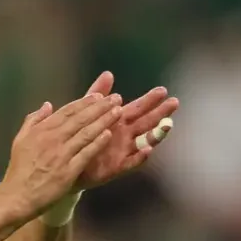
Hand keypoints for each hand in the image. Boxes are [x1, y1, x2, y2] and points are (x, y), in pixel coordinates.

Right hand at [2, 93, 122, 220]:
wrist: (17, 195)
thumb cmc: (19, 168)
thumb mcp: (20, 139)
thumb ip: (33, 120)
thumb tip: (47, 105)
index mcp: (41, 130)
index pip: (66, 111)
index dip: (84, 102)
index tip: (99, 95)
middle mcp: (52, 138)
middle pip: (80, 119)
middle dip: (99, 107)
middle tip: (116, 98)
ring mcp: (61, 154)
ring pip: (86, 133)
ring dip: (103, 121)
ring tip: (117, 112)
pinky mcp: (68, 170)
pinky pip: (86, 153)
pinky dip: (97, 143)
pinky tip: (108, 135)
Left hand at [74, 71, 178, 188]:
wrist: (66, 160)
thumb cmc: (79, 135)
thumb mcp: (87, 111)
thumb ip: (97, 93)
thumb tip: (108, 73)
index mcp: (117, 120)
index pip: (137, 108)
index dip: (150, 100)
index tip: (163, 91)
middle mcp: (124, 134)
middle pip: (146, 122)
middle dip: (160, 113)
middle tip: (174, 102)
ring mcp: (123, 150)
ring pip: (145, 141)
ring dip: (157, 134)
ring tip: (167, 125)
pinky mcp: (117, 166)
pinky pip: (132, 162)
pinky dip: (141, 156)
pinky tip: (148, 149)